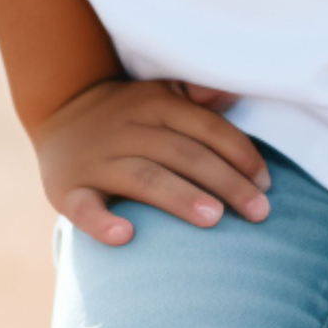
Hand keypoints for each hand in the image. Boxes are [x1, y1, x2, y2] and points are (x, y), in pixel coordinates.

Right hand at [32, 77, 270, 245]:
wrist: (60, 111)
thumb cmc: (130, 113)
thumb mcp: (162, 94)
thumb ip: (198, 95)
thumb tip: (234, 92)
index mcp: (156, 104)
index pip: (207, 129)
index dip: (241, 154)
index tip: (267, 185)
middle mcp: (127, 128)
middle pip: (183, 154)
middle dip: (225, 182)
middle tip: (259, 212)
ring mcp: (96, 160)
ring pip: (143, 177)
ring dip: (180, 197)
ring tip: (215, 219)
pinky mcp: (66, 189)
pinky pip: (82, 206)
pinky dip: (101, 222)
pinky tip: (126, 236)